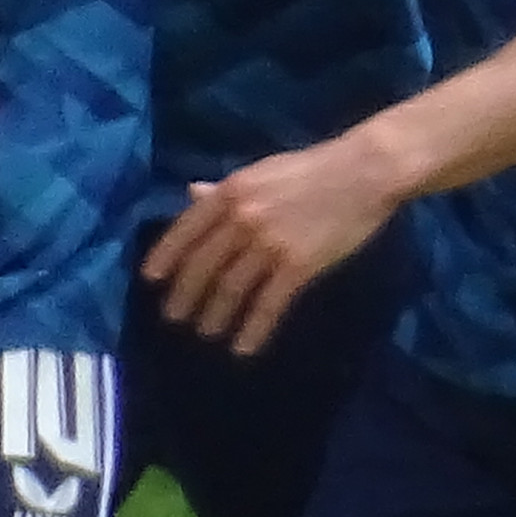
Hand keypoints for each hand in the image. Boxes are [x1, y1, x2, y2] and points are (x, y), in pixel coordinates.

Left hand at [139, 139, 402, 356]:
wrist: (364, 172)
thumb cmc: (314, 169)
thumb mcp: (262, 171)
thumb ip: (226, 188)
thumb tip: (193, 193)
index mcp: (232, 191)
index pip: (186, 229)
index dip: (165, 257)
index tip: (151, 280)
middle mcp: (243, 218)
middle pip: (203, 265)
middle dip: (185, 296)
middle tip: (174, 318)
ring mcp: (269, 243)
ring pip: (231, 289)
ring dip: (215, 316)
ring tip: (207, 333)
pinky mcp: (298, 265)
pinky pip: (267, 305)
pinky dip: (253, 329)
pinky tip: (244, 347)